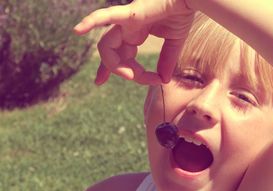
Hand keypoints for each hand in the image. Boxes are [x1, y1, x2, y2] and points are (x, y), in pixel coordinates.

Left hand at [74, 0, 194, 84]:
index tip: (131, 82)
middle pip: (110, 55)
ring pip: (105, 46)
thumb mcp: (173, 44)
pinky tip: (77, 30)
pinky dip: (91, 22)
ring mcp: (126, 20)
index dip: (112, 71)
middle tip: (136, 78)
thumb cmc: (182, 14)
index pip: (117, 55)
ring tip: (132, 75)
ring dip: (115, 65)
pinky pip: (106, 17)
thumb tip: (164, 80)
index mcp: (135, 33)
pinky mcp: (130, 13)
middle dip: (119, 72)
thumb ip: (166, 61)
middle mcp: (126, 27)